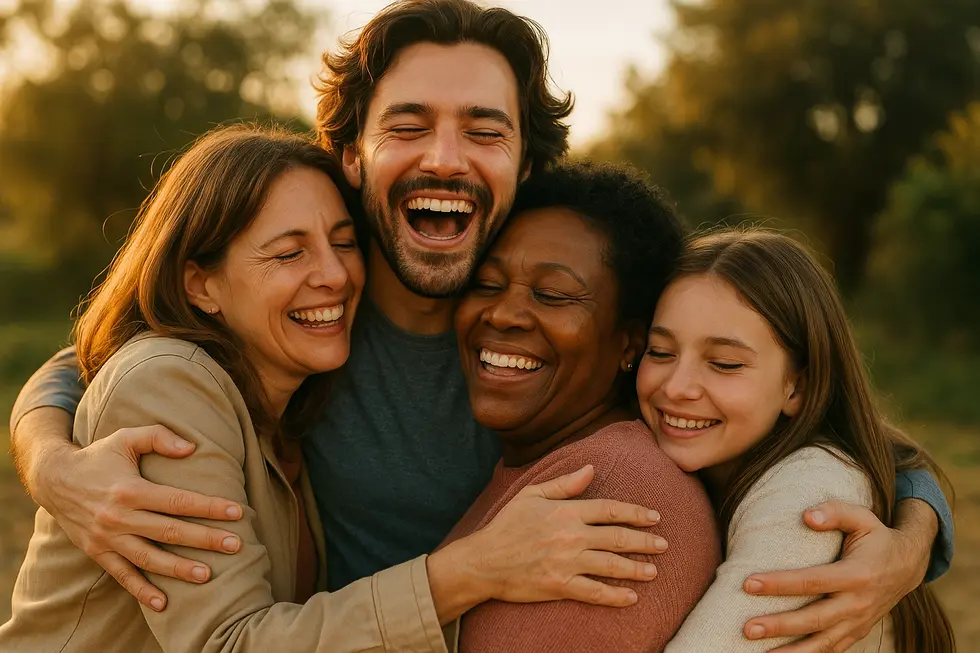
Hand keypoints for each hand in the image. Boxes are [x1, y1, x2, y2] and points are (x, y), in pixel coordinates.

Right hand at [40, 424, 244, 611]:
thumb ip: (158, 438)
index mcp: (130, 489)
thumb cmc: (98, 456)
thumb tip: (191, 448)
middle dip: (204, 540)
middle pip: (169, 531)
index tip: (237, 512)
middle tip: (235, 546)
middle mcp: (119, 517)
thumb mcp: (125, 438)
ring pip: (148, 558)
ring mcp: (107, 538)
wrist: (53, 479)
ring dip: (177, 569)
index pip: (177, 500)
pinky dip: (141, 590)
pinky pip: (121, 575)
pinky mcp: (97, 552)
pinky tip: (162, 603)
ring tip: (207, 575)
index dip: (208, 507)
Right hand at [429, 465, 665, 622]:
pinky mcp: (561, 586)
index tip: (654, 517)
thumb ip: (564, 483)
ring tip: (653, 570)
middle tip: (663, 544)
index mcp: (566, 512)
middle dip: (645, 541)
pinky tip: (631, 597)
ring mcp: (567, 562)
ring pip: (611, 565)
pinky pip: (595, 592)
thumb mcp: (532, 494)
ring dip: (636, 568)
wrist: (484, 561)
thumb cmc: (507, 525)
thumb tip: (591, 469)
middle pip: (618, 538)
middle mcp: (572, 536)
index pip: (611, 510)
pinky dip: (615, 596)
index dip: (636, 513)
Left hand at [741, 499, 931, 651]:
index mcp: (857, 575)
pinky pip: (832, 651)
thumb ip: (835, 512)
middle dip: (779, 625)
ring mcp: (859, 623)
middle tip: (747, 628)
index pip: (812, 581)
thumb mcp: (862, 518)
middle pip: (813, 619)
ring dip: (791, 651)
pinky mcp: (857, 633)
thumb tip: (807, 516)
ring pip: (823, 644)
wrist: (909, 565)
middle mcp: (858, 604)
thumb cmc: (876, 537)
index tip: (748, 583)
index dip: (779, 583)